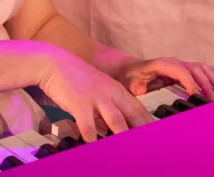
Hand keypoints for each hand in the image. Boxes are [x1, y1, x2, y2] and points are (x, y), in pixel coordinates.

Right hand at [38, 47, 153, 141]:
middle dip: (143, 130)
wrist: (55, 63)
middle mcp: (110, 93)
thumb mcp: (99, 91)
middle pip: (133, 114)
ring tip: (128, 150)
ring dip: (123, 135)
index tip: (157, 135)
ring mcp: (96, 97)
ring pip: (116, 119)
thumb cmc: (77, 81)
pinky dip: (92, 136)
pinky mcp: (79, 102)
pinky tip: (93, 145)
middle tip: (150, 144)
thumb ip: (110, 108)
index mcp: (117, 90)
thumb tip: (119, 128)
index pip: (139, 109)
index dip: (149, 123)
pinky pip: (88, 124)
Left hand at [117, 57, 213, 99]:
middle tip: (213, 101)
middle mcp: (173, 62)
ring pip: (200, 69)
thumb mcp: (129, 82)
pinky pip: (200, 72)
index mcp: (162, 64)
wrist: (128, 68)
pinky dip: (210, 79)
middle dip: (205, 84)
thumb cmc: (130, 76)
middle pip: (195, 69)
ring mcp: (179, 65)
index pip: (180, 71)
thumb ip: (135, 86)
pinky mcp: (182, 70)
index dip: (189, 83)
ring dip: (211, 80)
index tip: (195, 96)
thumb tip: (142, 89)